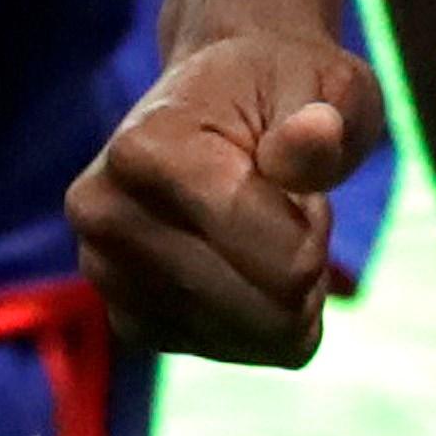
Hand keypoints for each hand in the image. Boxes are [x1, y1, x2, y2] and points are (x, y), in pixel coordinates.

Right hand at [71, 25, 382, 363]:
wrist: (218, 93)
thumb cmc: (282, 88)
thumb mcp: (328, 83)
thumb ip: (329, 119)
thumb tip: (316, 134)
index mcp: (146, 149)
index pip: (281, 256)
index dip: (317, 225)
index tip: (297, 177)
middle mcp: (105, 215)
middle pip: (268, 309)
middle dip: (304, 263)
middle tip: (285, 201)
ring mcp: (106, 274)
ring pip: (252, 338)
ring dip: (283, 290)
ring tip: (261, 222)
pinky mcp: (127, 319)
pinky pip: (232, 352)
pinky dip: (259, 316)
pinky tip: (244, 258)